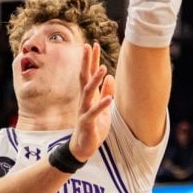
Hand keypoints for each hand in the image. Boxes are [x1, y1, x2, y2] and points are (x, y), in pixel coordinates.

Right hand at [69, 43, 113, 161]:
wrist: (83, 147)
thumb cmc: (93, 127)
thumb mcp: (104, 108)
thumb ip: (106, 93)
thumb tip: (110, 76)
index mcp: (89, 96)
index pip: (88, 74)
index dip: (91, 60)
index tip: (93, 45)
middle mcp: (84, 100)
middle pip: (84, 77)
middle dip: (87, 62)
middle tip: (89, 46)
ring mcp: (84, 111)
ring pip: (88, 92)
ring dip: (95, 80)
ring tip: (103, 68)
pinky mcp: (86, 122)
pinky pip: (93, 112)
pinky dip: (101, 105)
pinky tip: (109, 98)